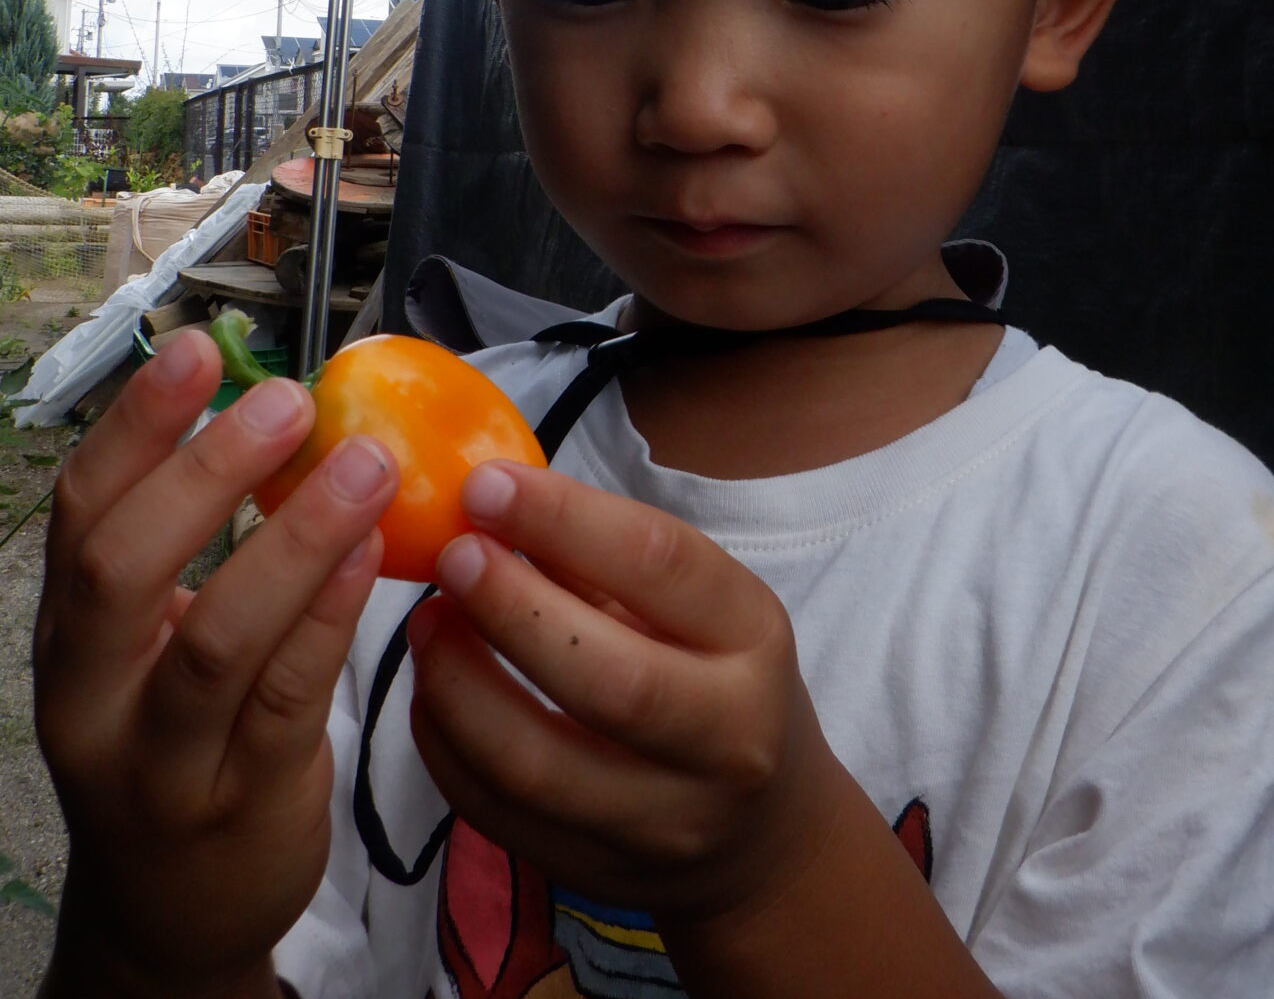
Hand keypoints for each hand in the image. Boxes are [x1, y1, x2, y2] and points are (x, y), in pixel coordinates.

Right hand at [33, 328, 397, 997]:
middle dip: (205, 475)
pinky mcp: (243, 806)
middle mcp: (96, 699)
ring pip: (218, 642)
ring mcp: (165, 762)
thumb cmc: (176, 744)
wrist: (173, 919)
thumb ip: (193, 549)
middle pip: (123, 572)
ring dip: (296, 539)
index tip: (194, 348)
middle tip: (288, 401)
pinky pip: (290, 698)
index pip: (82, 516)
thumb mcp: (151, 651)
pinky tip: (374, 552)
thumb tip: (279, 412)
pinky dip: (333, 615)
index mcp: (72, 639)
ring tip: (366, 463)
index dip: (135, 427)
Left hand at [406, 461, 848, 927]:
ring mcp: (665, 823)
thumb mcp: (698, 603)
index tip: (484, 485)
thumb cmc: (713, 675)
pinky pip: (500, 816)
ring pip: (539, 765)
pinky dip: (447, 749)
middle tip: (450, 558)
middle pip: (608, 678)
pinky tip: (431, 693)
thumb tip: (493, 501)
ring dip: (461, 684)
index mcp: (753, 637)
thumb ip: (605, 558)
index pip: (661, 566)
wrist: (761, 831)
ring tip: (427, 622)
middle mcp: (726, 738)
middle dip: (512, 609)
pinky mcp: (600, 876)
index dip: (564, 519)